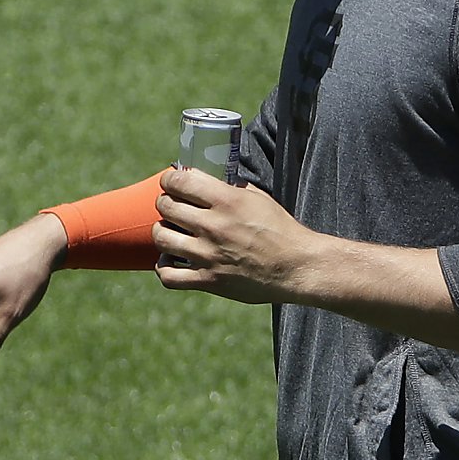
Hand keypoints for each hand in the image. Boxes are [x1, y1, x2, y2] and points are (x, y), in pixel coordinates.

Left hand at [152, 168, 321, 304]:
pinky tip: (171, 260)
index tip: (171, 182)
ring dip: (162, 231)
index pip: (179, 182)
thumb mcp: (258, 197)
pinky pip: (169, 276)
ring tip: (170, 231)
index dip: (169, 180)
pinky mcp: (208, 281)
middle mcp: (214, 226)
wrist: (296, 267)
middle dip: (166, 202)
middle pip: (166, 207)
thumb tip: (207, 178)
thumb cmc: (280, 230)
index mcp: (227, 201)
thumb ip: (230, 187)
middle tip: (172, 205)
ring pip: (162, 238)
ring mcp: (208, 256)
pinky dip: (164, 268)